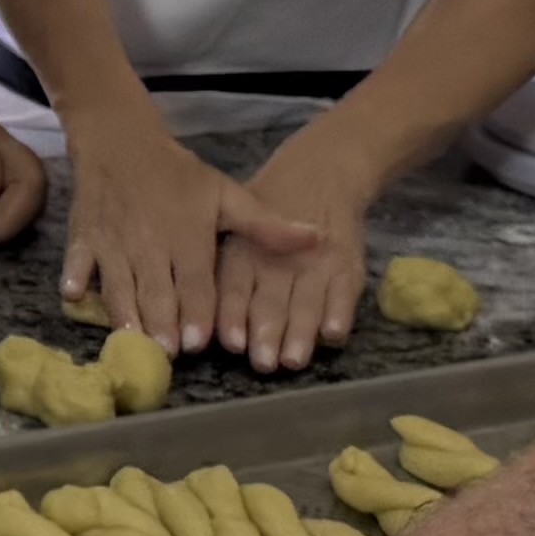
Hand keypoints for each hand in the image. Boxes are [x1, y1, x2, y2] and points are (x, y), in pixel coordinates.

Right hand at [60, 117, 318, 352]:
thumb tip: (318, 240)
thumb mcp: (226, 194)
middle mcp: (150, 243)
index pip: (194, 281)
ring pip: (119, 284)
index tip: (199, 342)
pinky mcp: (84, 239)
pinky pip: (78, 261)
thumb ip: (268, 226)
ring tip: (133, 342)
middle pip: (157, 290)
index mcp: (187, 236)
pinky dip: (75, 278)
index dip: (196, 311)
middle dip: (162, 322)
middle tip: (169, 353)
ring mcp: (113, 242)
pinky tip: (72, 297)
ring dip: (125, 313)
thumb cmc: (179, 175)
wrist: (122, 141)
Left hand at [210, 144, 371, 372]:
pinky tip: (332, 334)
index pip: (236, 285)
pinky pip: (344, 292)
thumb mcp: (235, 228)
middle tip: (263, 362)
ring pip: (306, 301)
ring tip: (293, 359)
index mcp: (245, 249)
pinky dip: (338, 313)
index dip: (234, 314)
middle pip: (272, 299)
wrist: (321, 173)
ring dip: (300, 332)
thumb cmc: (265, 215)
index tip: (233, 342)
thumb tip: (188, 319)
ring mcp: (315, 262)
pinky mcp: (346, 266)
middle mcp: (278, 258)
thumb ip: (218, 272)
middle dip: (267, 331)